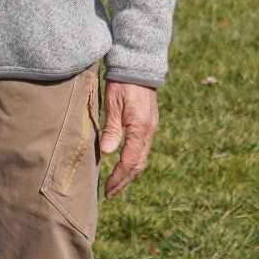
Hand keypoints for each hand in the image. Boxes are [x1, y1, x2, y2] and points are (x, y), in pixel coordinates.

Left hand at [98, 80, 159, 198]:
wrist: (138, 65)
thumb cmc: (123, 82)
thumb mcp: (114, 103)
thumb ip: (112, 129)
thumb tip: (109, 154)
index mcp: (141, 128)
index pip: (130, 161)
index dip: (118, 177)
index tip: (107, 190)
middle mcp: (149, 131)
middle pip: (138, 164)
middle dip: (124, 181)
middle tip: (110, 193)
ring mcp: (150, 128)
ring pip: (141, 158)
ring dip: (128, 173)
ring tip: (115, 184)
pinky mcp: (148, 124)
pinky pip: (142, 149)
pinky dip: (132, 161)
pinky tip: (123, 165)